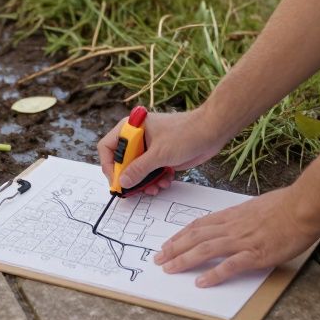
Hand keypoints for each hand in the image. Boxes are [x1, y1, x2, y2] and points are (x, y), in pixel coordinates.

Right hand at [97, 108, 228, 194]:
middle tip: (135, 191)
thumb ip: (139, 169)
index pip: (108, 147)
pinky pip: (151, 172)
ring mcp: (150, 147)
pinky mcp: (162, 156)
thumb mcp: (159, 154)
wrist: (212, 131)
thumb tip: (123, 182)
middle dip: (130, 178)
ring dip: (145, 182)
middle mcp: (138, 137)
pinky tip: (165, 182)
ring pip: (138, 170)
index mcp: (131, 128)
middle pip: (122, 162)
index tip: (117, 182)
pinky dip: (156, 179)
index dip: (109, 166)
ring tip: (154, 189)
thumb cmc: (186, 134)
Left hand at [154, 187, 319, 287]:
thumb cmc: (287, 205)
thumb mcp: (257, 206)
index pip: (199, 225)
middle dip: (174, 249)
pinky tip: (201, 282)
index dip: (181, 235)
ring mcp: (243, 240)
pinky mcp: (256, 254)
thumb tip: (238, 220)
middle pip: (196, 238)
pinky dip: (214, 274)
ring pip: (206, 250)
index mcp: (232, 215)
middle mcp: (232, 227)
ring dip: (185, 260)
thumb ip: (243, 215)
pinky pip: (230, 266)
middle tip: (159, 259)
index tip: (168, 244)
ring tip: (170, 269)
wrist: (303, 206)